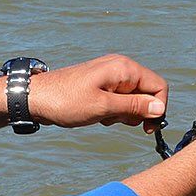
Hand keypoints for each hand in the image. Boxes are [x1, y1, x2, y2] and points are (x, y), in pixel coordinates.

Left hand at [27, 54, 168, 132]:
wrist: (36, 98)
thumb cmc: (67, 101)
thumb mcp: (104, 107)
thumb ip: (134, 106)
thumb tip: (160, 108)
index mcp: (124, 68)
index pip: (159, 86)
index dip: (157, 108)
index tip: (146, 128)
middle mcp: (120, 68)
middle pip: (147, 93)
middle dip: (136, 112)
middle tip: (115, 119)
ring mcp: (110, 76)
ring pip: (133, 99)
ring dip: (123, 113)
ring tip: (102, 116)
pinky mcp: (101, 84)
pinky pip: (119, 99)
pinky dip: (112, 111)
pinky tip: (96, 114)